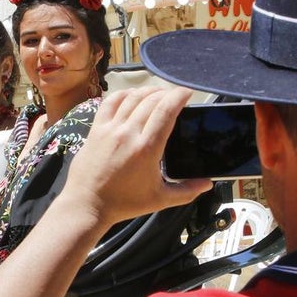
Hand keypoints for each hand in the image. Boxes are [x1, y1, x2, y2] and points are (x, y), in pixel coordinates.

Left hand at [55, 87, 212, 227]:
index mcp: (147, 148)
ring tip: (158, 94)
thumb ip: (187, 190)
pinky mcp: (95, 129)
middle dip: (167, 93)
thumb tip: (208, 183)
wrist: (88, 204)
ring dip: (148, 91)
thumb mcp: (160, 199)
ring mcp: (110, 129)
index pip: (166, 110)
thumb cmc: (124, 203)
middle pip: (151, 100)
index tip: (188, 93)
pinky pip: (110, 102)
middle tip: (175, 97)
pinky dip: (123, 94)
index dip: (179, 96)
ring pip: (132, 98)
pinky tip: (132, 95)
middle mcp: (128, 133)